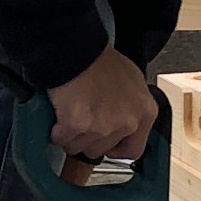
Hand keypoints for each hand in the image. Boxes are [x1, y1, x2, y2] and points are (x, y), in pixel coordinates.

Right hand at [47, 47, 160, 168]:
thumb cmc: (101, 61)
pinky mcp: (78, 125)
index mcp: (144, 113)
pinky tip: (59, 114)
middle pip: (101, 150)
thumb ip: (131, 109)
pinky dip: (56, 130)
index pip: (133, 150)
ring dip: (71, 136)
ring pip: (79, 148)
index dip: (115, 148)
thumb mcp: (132, 83)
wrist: (78, 51)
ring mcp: (103, 126)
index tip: (106, 143)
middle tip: (82, 121)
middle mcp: (127, 123)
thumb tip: (121, 125)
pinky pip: (62, 139)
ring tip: (69, 114)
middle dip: (88, 140)